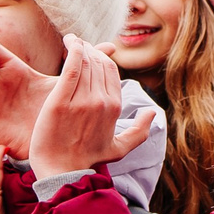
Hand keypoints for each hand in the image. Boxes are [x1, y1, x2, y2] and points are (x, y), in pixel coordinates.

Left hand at [28, 36, 155, 182]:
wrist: (63, 173)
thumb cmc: (88, 160)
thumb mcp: (119, 148)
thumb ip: (139, 131)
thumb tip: (153, 113)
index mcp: (115, 107)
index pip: (111, 70)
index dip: (101, 57)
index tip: (90, 52)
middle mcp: (101, 102)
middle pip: (98, 63)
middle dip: (89, 49)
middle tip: (77, 44)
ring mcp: (81, 101)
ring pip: (84, 62)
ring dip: (78, 46)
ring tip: (70, 41)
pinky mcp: (60, 101)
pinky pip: (71, 68)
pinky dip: (72, 51)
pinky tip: (69, 43)